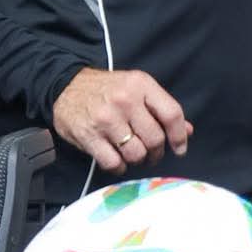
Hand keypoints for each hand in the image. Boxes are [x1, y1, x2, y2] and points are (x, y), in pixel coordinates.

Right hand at [50, 68, 191, 173]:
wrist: (64, 86)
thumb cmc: (106, 89)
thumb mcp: (136, 88)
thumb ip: (161, 108)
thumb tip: (187, 131)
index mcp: (140, 85)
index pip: (172, 114)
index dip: (179, 136)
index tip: (179, 148)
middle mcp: (124, 100)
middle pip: (155, 139)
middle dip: (156, 152)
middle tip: (150, 153)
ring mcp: (106, 119)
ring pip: (136, 154)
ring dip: (137, 160)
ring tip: (132, 154)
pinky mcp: (89, 136)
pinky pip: (114, 163)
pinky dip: (119, 167)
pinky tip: (116, 159)